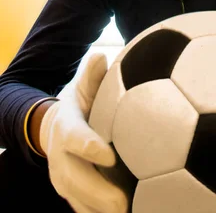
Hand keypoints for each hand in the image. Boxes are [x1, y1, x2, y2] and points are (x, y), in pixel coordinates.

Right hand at [40, 52, 127, 212]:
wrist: (55, 129)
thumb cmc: (80, 105)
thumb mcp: (83, 87)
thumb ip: (92, 76)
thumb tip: (101, 55)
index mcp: (66, 128)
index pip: (74, 139)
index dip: (89, 148)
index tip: (110, 155)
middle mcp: (60, 158)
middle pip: (74, 180)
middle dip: (97, 193)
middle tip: (123, 203)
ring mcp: (63, 179)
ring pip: (78, 201)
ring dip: (100, 210)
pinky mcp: (71, 194)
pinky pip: (83, 209)